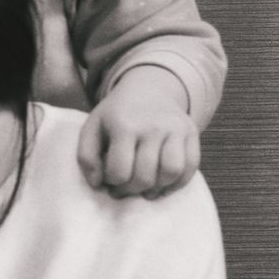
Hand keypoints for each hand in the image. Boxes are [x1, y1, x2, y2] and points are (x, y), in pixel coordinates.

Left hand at [79, 69, 199, 198]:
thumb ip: (87, 157)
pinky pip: (191, 167)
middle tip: (126, 188)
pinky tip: (163, 183)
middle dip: (132, 190)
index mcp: (124, 125)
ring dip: (157, 188)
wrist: (148, 88)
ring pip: (172, 172)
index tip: (110, 179)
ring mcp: (175, 129)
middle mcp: (152, 126)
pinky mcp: (191, 133)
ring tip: (146, 189)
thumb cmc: (117, 115)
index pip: (120, 171)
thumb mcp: (93, 128)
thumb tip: (97, 184)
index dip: (113, 183)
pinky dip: (178, 182)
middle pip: (145, 176)